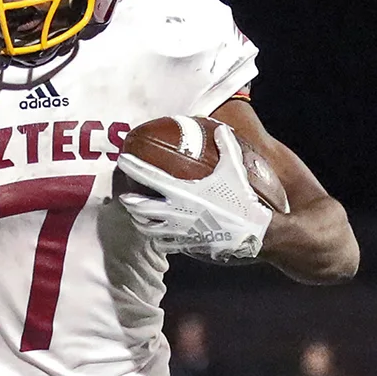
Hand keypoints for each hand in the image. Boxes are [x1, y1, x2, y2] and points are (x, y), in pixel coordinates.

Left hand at [114, 122, 271, 262]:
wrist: (254, 234)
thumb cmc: (242, 200)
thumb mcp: (234, 169)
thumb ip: (226, 147)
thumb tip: (220, 129)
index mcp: (182, 191)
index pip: (149, 176)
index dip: (133, 167)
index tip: (122, 160)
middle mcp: (175, 212)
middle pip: (139, 207)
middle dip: (129, 200)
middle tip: (125, 194)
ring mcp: (178, 231)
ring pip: (147, 227)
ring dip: (140, 220)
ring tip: (138, 214)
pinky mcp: (185, 246)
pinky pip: (163, 243)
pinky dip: (157, 237)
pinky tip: (158, 232)